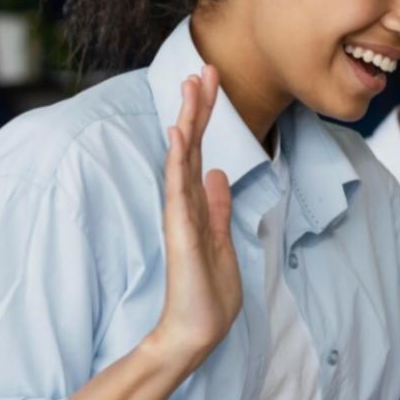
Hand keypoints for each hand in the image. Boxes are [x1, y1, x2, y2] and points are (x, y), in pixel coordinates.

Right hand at [148, 65, 242, 367]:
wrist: (196, 332)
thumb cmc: (208, 292)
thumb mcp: (222, 240)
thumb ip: (218, 208)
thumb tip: (218, 175)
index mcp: (197, 204)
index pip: (202, 151)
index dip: (208, 117)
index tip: (213, 82)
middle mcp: (185, 203)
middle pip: (192, 145)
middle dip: (199, 106)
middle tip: (204, 67)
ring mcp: (180, 215)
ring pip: (182, 158)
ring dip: (188, 121)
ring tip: (191, 85)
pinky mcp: (180, 231)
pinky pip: (177, 188)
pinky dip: (178, 159)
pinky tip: (179, 133)